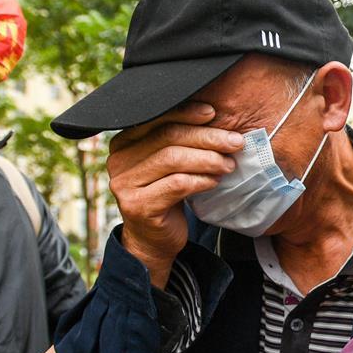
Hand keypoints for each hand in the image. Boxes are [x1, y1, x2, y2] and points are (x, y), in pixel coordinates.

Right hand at [107, 102, 243, 288]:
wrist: (153, 240)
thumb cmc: (165, 195)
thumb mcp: (168, 164)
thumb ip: (179, 141)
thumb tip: (213, 116)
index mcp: (123, 142)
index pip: (157, 119)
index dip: (186, 113)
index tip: (213, 113)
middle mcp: (118, 161)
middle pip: (167, 137)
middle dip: (206, 137)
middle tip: (235, 142)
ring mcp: (125, 184)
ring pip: (172, 159)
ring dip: (207, 159)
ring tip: (228, 164)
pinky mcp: (139, 206)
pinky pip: (177, 185)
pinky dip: (201, 180)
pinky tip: (215, 182)